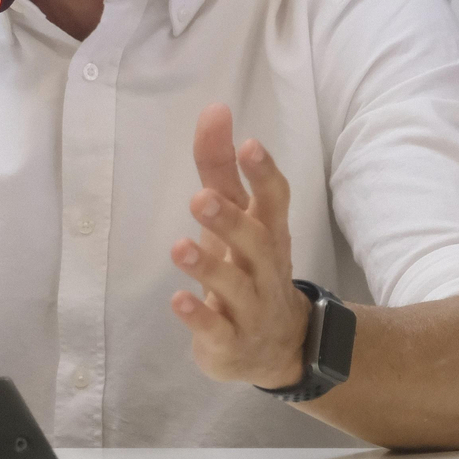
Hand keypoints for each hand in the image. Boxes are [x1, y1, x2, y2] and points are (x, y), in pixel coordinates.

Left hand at [169, 103, 311, 388]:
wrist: (280, 348)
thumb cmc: (249, 267)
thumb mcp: (237, 218)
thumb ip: (221, 167)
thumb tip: (214, 110)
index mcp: (268, 233)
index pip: (274, 200)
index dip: (263, 173)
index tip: (249, 144)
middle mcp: (265, 268)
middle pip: (255, 242)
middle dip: (230, 220)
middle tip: (200, 198)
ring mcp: (250, 308)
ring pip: (235, 286)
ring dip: (208, 268)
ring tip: (180, 248)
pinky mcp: (230, 341)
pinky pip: (217, 329)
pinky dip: (199, 316)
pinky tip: (178, 301)